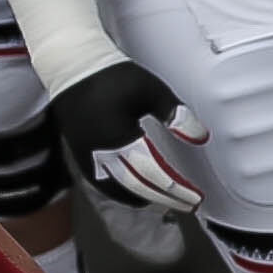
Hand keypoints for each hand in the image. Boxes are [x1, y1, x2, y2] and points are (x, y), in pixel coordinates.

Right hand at [55, 60, 207, 215]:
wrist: (72, 67)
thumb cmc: (111, 76)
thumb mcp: (152, 90)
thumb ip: (176, 114)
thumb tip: (200, 137)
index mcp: (118, 137)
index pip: (152, 173)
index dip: (175, 190)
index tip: (195, 198)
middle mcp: (100, 151)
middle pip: (136, 187)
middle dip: (164, 199)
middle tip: (187, 205)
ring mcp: (87, 154)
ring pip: (117, 189)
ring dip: (144, 198)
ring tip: (167, 201)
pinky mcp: (81, 153)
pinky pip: (101, 183)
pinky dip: (121, 193)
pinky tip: (136, 193)